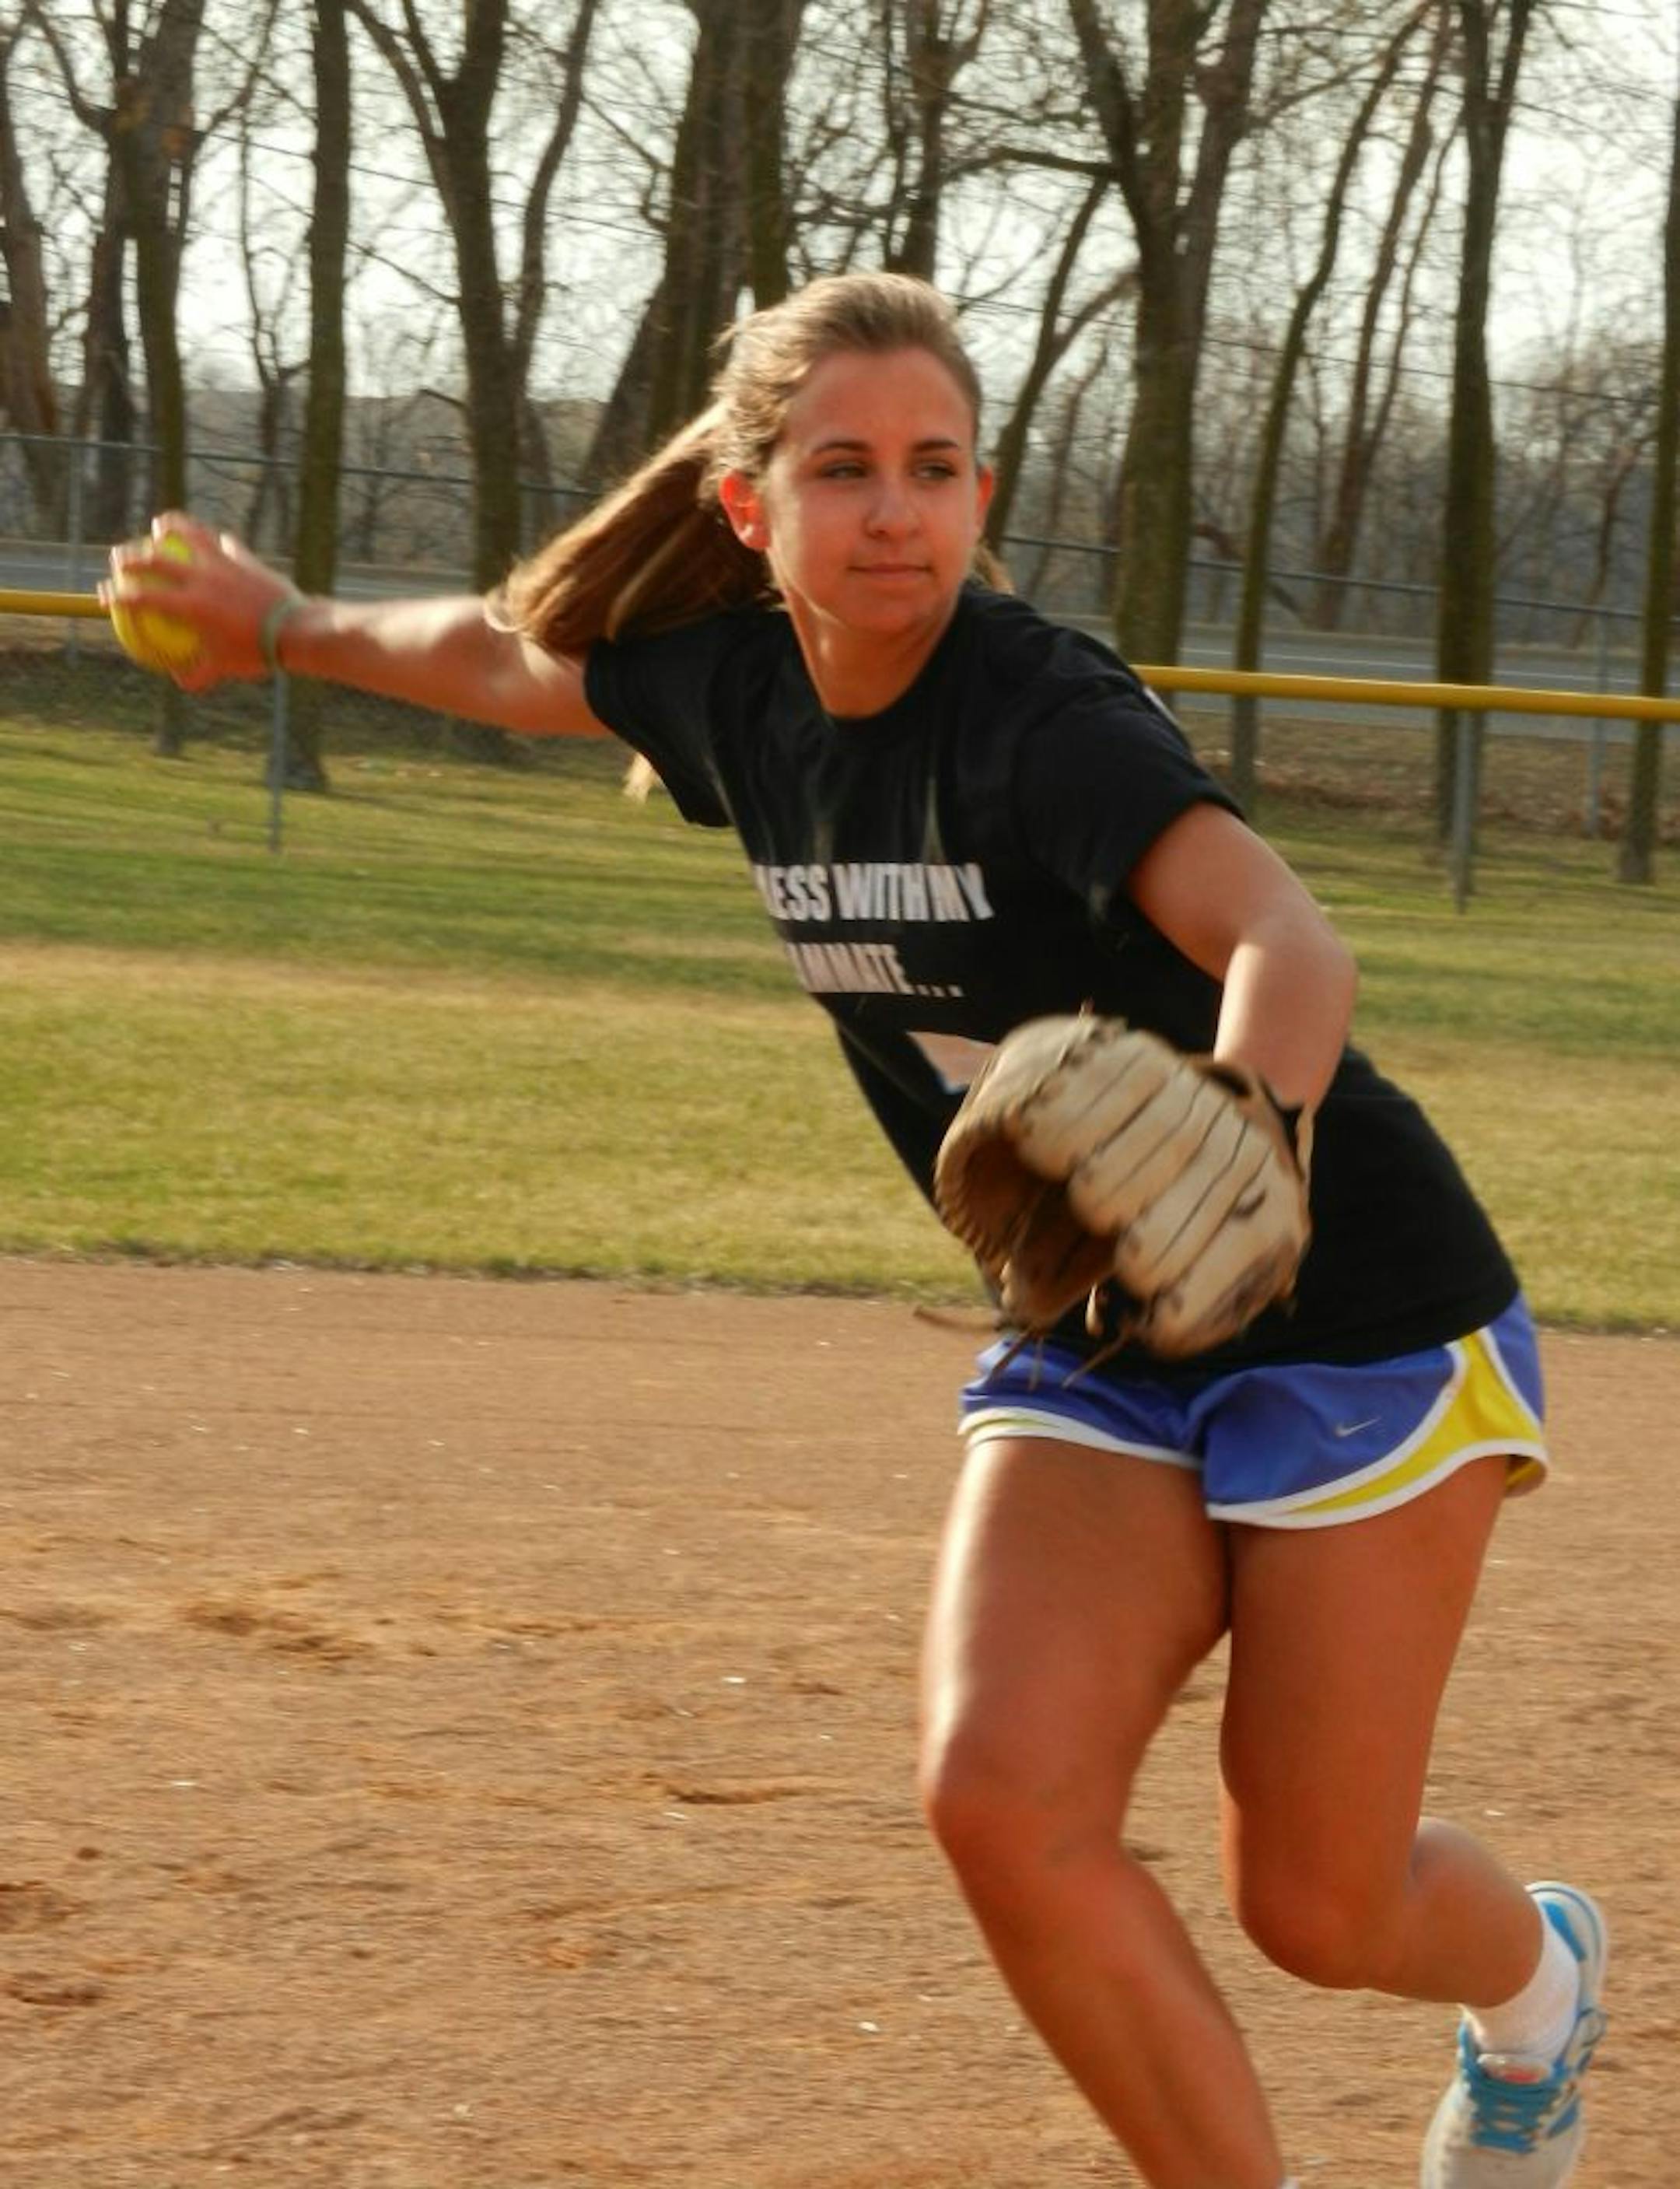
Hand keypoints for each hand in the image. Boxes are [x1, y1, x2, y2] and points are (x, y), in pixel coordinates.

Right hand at [101, 514, 302, 691]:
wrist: (296, 632)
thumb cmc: (257, 653)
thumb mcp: (225, 668)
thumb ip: (199, 675)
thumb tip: (180, 681)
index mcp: (188, 606)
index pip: (140, 597)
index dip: (117, 594)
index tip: (105, 594)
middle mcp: (200, 578)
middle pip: (153, 559)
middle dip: (128, 557)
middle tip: (118, 559)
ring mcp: (222, 563)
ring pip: (188, 535)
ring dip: (170, 528)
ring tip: (160, 526)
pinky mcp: (244, 558)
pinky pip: (225, 543)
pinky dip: (215, 541)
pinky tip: (214, 540)